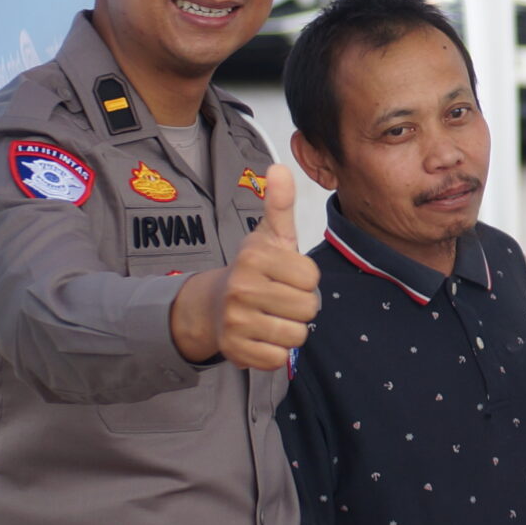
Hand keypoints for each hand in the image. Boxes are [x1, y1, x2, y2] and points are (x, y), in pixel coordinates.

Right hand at [171, 164, 320, 368]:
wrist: (214, 304)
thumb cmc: (255, 268)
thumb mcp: (270, 235)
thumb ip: (279, 204)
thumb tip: (279, 166)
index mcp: (254, 257)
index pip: (311, 277)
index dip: (305, 279)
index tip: (286, 275)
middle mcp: (241, 287)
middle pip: (308, 308)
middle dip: (302, 306)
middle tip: (280, 298)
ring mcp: (235, 320)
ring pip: (296, 335)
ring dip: (291, 329)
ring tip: (273, 316)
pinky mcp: (234, 350)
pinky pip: (278, 358)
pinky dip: (276, 351)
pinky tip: (262, 335)